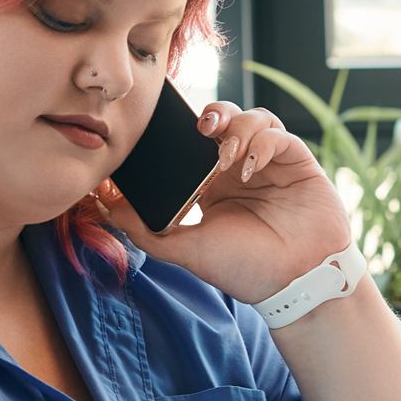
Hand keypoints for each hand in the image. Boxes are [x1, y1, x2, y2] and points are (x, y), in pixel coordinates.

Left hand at [100, 102, 353, 304]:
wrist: (294, 284)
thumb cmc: (244, 269)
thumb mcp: (185, 249)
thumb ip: (143, 229)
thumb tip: (101, 203)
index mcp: (211, 184)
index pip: (193, 141)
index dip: (180, 129)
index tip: (166, 132)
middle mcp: (240, 168)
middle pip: (223, 119)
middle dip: (210, 116)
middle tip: (199, 129)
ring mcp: (270, 163)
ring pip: (252, 117)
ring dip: (235, 128)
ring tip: (225, 157)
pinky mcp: (298, 162)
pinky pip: (279, 133)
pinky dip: (262, 142)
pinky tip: (249, 167)